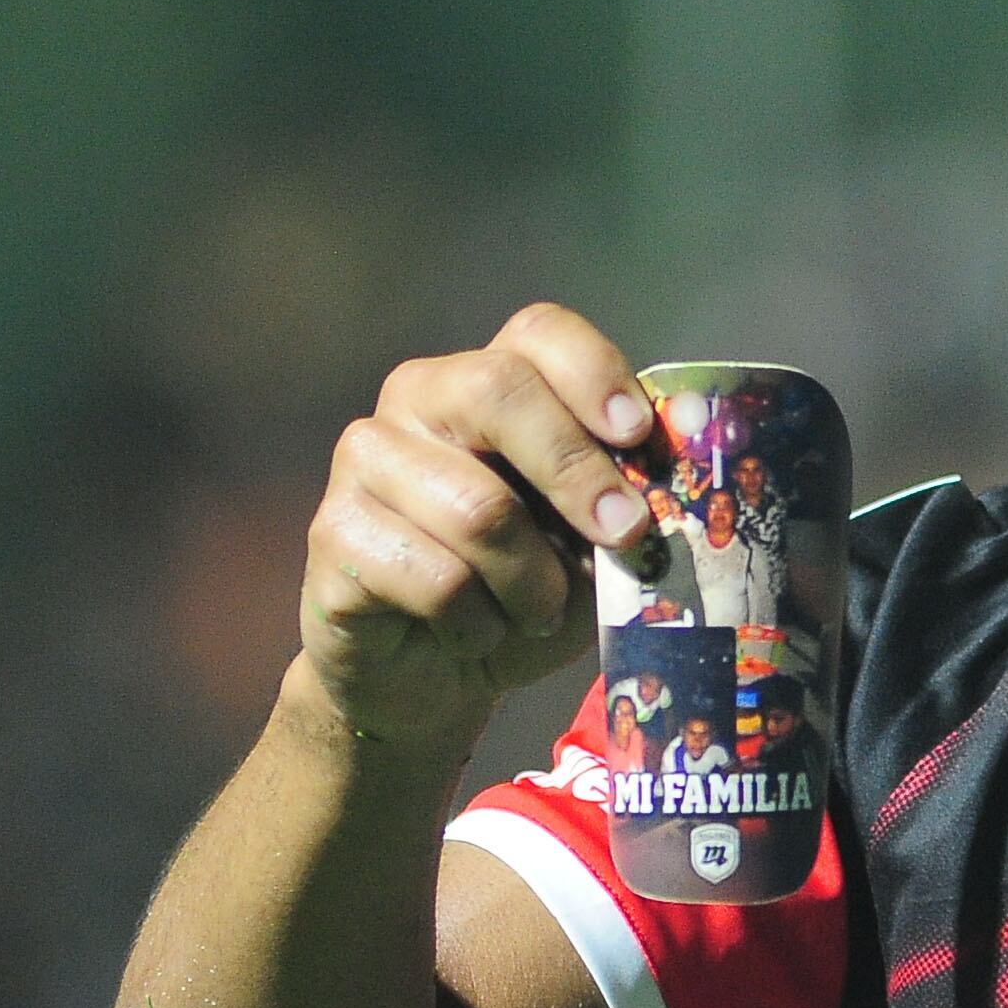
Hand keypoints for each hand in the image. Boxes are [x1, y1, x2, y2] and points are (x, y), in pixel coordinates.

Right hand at [294, 305, 664, 759]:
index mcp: (489, 381)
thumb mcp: (590, 547)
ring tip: (537, 612)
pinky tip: (477, 633)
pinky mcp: (333, 533)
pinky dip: (481, 624)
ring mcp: (365, 460)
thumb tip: (674, 496)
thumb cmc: (524, 592)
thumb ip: (623, 505)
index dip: (594, 373)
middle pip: (497, 390)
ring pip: (477, 508)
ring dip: (534, 583)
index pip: (539, 332)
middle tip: (626, 535)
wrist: (435, 674)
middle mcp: (418, 399)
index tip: (638, 436)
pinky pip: (436, 578)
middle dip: (576, 471)